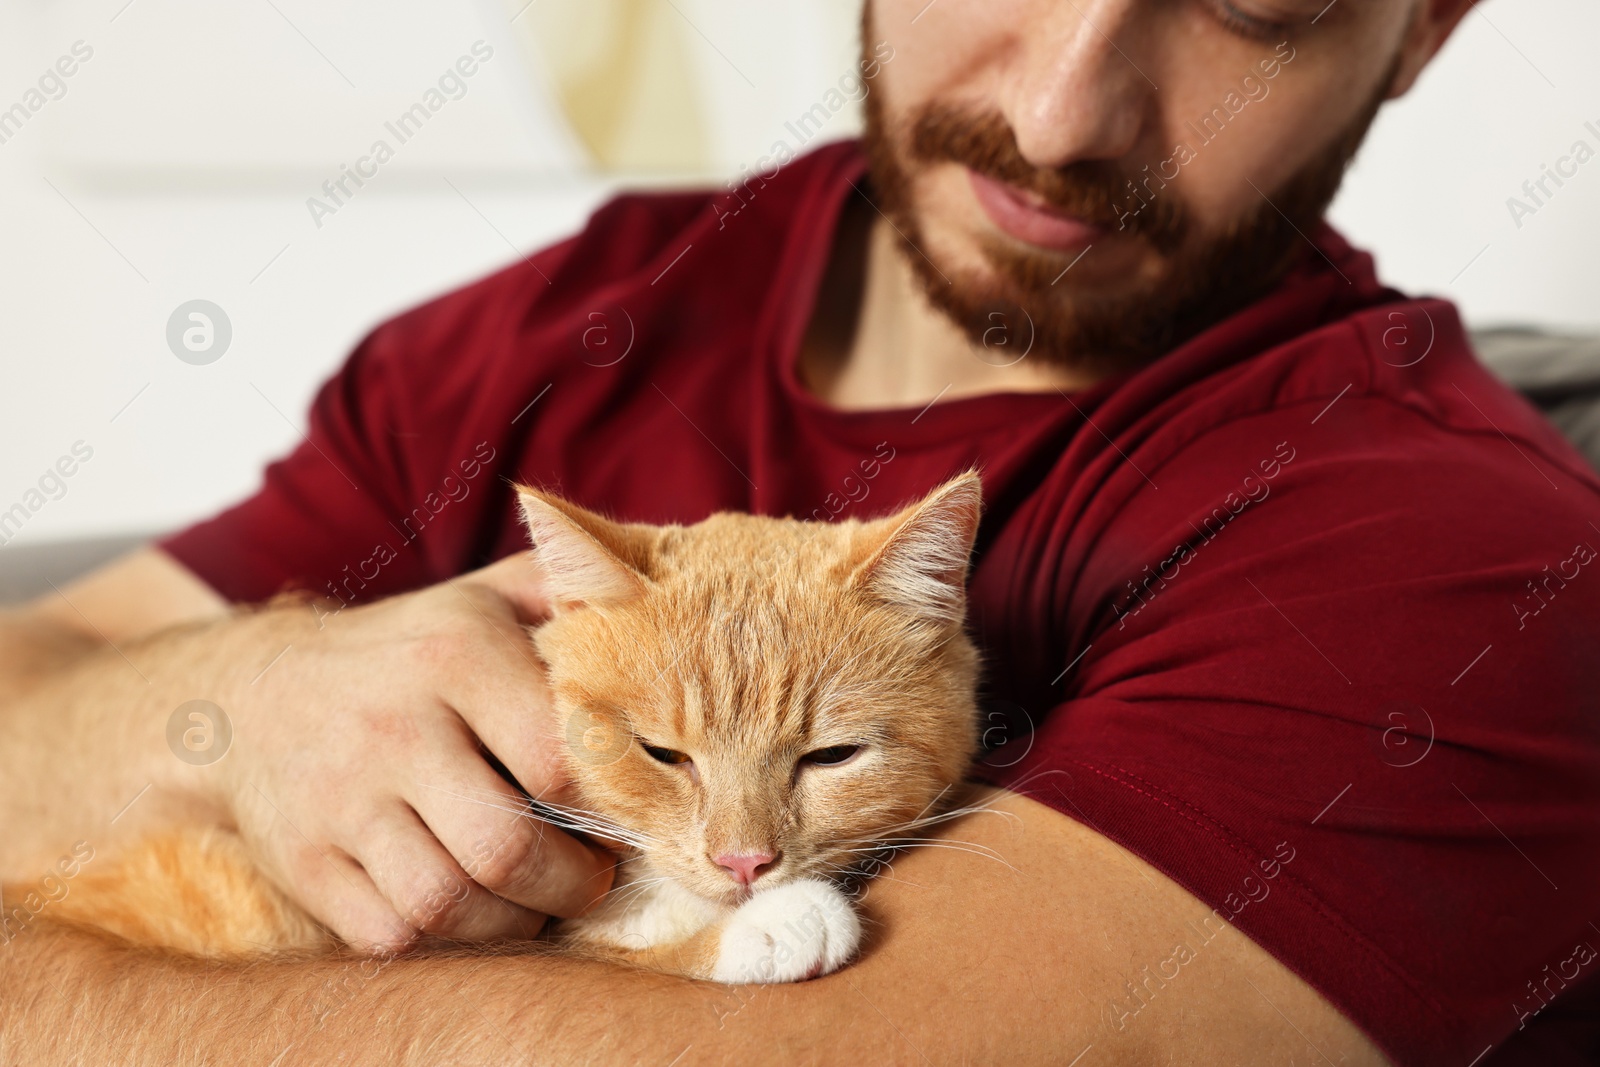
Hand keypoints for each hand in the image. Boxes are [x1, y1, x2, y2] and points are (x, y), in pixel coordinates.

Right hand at [204, 553, 613, 950]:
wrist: (250, 694)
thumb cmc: (409, 650)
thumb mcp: (486, 598)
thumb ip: (570, 597)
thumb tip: (662, 612)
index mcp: (456, 654)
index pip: (559, 759)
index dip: (610, 804)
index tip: (629, 815)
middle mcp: (394, 727)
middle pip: (508, 848)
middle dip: (572, 883)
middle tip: (592, 876)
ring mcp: (339, 801)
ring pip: (448, 903)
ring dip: (515, 922)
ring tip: (538, 899)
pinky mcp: (303, 863)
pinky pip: (391, 932)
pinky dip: (446, 939)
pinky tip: (472, 909)